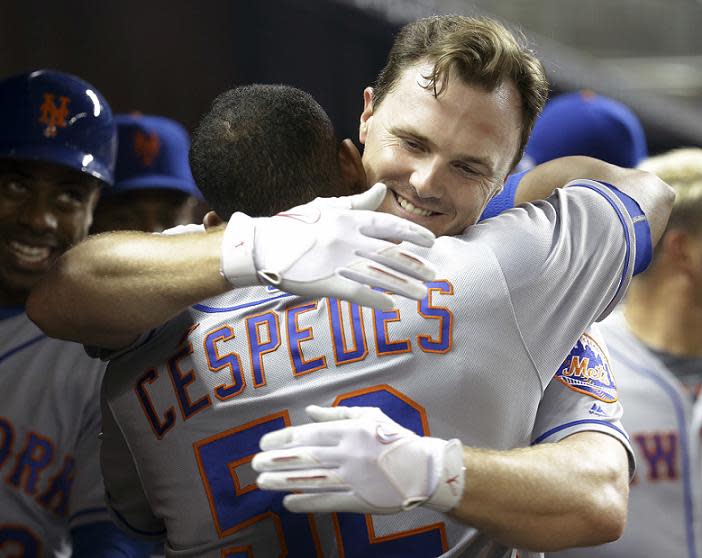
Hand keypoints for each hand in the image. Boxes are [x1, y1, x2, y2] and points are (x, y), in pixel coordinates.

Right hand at [220, 183, 435, 309]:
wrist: (261, 246)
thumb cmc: (295, 226)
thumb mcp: (327, 208)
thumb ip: (358, 203)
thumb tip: (383, 190)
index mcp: (348, 220)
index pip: (389, 226)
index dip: (413, 234)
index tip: (432, 243)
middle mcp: (347, 239)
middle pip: (389, 254)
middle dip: (415, 266)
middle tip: (434, 276)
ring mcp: (337, 261)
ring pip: (379, 276)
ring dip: (404, 287)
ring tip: (422, 295)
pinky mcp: (326, 282)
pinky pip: (357, 292)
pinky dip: (376, 300)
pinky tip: (391, 306)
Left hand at [252, 405, 464, 514]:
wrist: (425, 469)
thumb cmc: (395, 439)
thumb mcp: (369, 415)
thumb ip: (337, 414)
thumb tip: (309, 412)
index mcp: (350, 431)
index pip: (309, 434)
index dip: (283, 440)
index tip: (264, 444)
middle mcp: (348, 453)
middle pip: (305, 457)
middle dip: (276, 461)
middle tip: (254, 464)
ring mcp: (353, 478)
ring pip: (311, 480)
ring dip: (283, 481)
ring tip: (262, 482)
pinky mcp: (359, 500)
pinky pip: (327, 501)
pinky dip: (306, 502)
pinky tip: (287, 502)